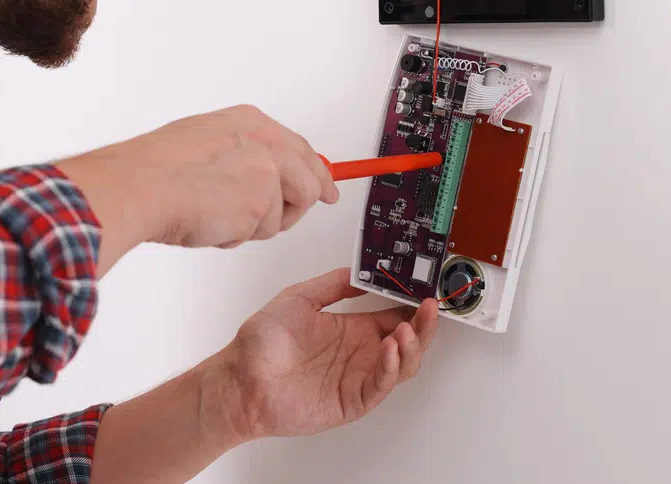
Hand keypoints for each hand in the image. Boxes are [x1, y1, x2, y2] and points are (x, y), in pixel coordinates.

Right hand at [57, 105, 339, 270]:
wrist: (138, 185)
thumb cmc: (156, 169)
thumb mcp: (204, 141)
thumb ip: (239, 153)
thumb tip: (259, 176)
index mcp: (250, 122)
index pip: (298, 149)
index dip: (314, 172)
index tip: (326, 185)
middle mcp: (265, 142)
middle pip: (309, 181)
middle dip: (296, 206)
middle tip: (285, 217)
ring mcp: (267, 173)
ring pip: (282, 215)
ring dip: (253, 225)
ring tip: (215, 214)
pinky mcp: (261, 204)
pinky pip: (260, 234)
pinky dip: (235, 237)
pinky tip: (210, 222)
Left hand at [218, 267, 438, 440]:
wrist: (241, 378)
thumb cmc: (262, 343)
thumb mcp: (298, 298)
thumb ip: (331, 286)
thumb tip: (359, 270)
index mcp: (350, 328)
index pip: (393, 315)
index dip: (411, 305)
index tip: (424, 290)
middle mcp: (359, 352)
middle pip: (406, 340)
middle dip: (422, 325)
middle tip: (430, 307)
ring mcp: (357, 377)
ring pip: (402, 364)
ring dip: (412, 346)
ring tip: (408, 327)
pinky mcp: (352, 400)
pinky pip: (381, 385)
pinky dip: (392, 367)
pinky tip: (391, 348)